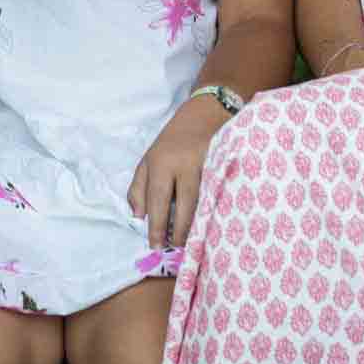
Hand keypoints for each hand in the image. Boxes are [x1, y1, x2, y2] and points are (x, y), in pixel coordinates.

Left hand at [128, 93, 230, 248]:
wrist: (203, 114)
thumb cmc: (172, 143)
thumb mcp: (147, 161)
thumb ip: (138, 189)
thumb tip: (138, 218)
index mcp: (161, 162)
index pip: (158, 199)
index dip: (157, 225)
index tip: (156, 246)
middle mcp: (184, 162)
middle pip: (184, 203)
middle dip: (181, 230)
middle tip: (177, 249)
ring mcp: (207, 163)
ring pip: (204, 199)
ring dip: (199, 223)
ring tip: (194, 242)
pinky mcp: (225, 165)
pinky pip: (219, 193)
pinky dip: (215, 209)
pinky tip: (214, 224)